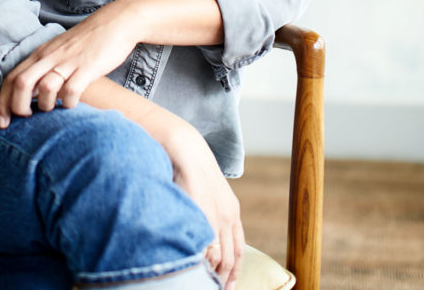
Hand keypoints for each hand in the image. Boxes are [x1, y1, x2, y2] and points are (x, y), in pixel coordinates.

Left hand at [0, 0, 138, 126]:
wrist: (114, 23)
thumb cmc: (86, 42)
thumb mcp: (58, 51)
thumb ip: (44, 69)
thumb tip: (29, 95)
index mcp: (40, 54)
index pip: (11, 78)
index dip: (2, 103)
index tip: (2, 122)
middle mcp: (50, 57)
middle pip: (21, 83)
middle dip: (17, 107)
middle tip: (26, 119)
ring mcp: (68, 62)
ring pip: (44, 88)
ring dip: (44, 105)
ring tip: (52, 109)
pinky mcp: (87, 67)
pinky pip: (71, 91)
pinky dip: (68, 103)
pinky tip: (71, 104)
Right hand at [166, 125, 244, 289]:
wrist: (185, 148)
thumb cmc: (190, 170)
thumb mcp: (207, 193)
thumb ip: (210, 214)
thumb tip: (205, 238)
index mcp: (231, 211)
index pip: (239, 250)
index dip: (234, 271)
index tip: (227, 285)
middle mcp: (228, 216)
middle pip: (231, 259)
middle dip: (224, 278)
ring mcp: (216, 216)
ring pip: (220, 258)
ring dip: (213, 274)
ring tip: (203, 283)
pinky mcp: (204, 214)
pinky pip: (207, 248)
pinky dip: (203, 262)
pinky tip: (196, 268)